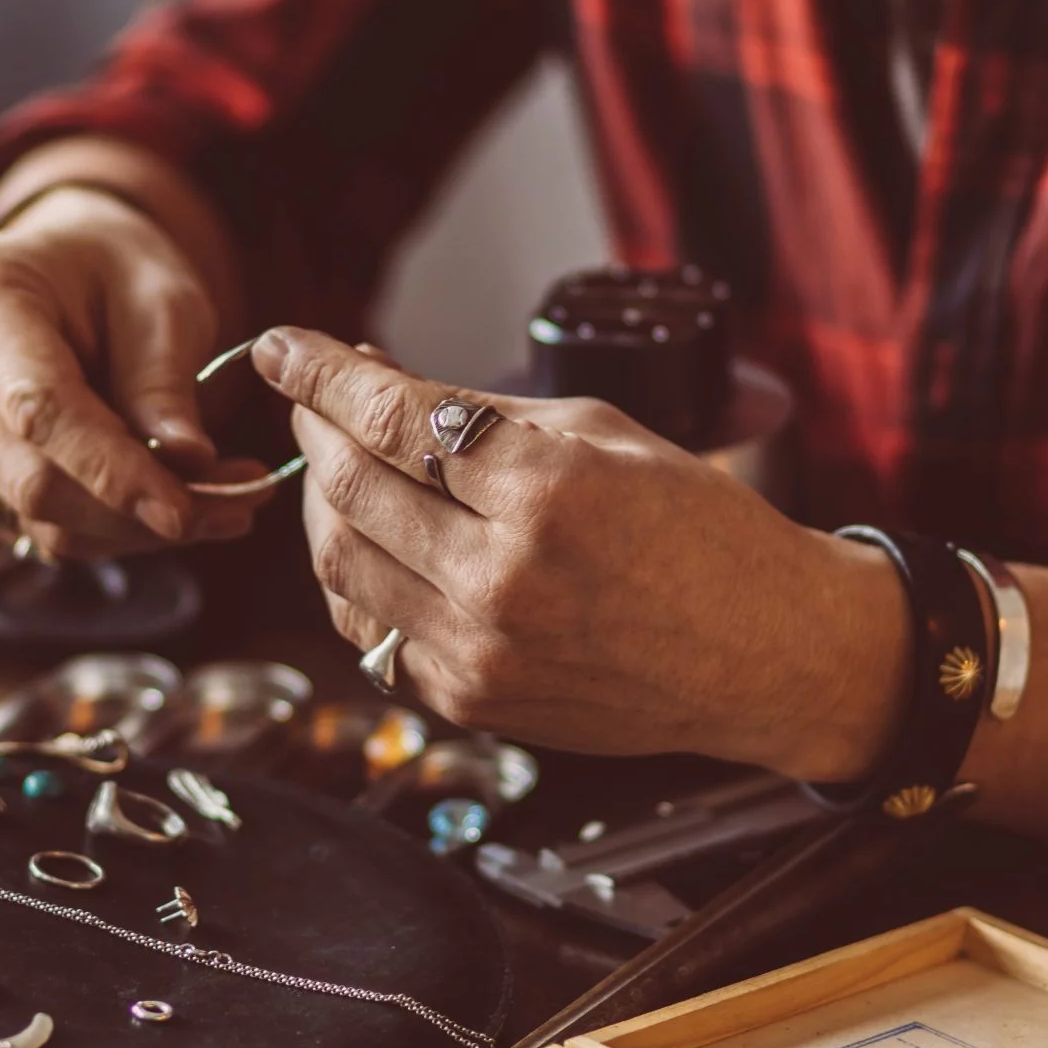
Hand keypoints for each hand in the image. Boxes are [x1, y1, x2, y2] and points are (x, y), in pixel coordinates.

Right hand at [0, 184, 270, 557]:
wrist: (59, 272)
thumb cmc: (111, 271)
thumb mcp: (159, 298)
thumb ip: (164, 379)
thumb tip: (186, 463)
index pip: (38, 409)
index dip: (112, 470)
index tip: (185, 511)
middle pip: (29, 480)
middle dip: (135, 511)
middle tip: (234, 507)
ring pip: (32, 519)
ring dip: (130, 529)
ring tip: (217, 502)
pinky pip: (27, 530)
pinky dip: (102, 530)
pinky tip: (157, 499)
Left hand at [254, 328, 908, 778]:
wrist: (764, 653)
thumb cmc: (701, 531)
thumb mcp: (606, 433)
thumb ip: (485, 413)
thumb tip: (380, 383)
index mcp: (546, 492)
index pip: (394, 418)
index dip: (323, 374)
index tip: (282, 346)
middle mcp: (502, 577)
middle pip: (352, 487)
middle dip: (316, 429)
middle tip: (311, 399)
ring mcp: (480, 649)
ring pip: (341, 565)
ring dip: (321, 504)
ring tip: (337, 465)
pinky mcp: (472, 701)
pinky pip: (370, 635)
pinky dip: (353, 580)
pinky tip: (368, 543)